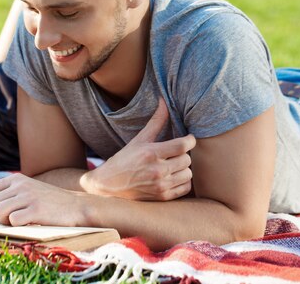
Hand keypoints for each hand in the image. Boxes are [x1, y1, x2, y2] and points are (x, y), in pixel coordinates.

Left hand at [0, 173, 86, 226]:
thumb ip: (7, 197)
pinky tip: (30, 222)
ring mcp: (27, 196)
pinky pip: (13, 221)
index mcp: (16, 180)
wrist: (78, 206)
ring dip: (6, 222)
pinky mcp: (35, 209)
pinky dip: (17, 226)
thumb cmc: (50, 204)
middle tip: (9, 222)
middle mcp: (20, 185)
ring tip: (21, 221)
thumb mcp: (27, 193)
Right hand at [81, 99, 195, 200]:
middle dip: (183, 154)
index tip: (189, 138)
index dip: (190, 140)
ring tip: (174, 165)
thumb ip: (155, 121)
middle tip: (175, 153)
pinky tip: (173, 176)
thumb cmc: (124, 159)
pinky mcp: (162, 197)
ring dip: (183, 168)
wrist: (109, 184)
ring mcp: (160, 185)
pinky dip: (182, 181)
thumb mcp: (138, 139)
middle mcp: (157, 170)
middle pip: (187, 159)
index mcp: (151, 153)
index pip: (183, 145)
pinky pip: (185, 188)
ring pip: (188, 174)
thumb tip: (164, 101)